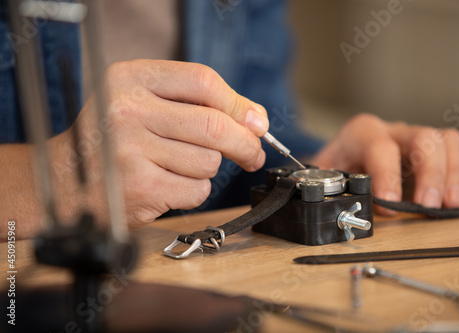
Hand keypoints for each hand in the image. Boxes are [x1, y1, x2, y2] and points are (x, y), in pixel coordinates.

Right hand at [50, 60, 269, 227]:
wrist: (67, 180)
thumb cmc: (114, 140)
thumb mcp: (143, 103)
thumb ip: (196, 104)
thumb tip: (257, 119)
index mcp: (131, 78)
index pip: (202, 81)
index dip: (238, 105)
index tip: (256, 122)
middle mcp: (128, 109)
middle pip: (214, 125)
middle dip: (245, 144)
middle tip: (253, 154)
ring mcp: (132, 150)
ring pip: (209, 162)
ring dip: (206, 169)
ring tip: (177, 167)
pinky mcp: (140, 187)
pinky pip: (196, 190)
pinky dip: (193, 191)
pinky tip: (167, 185)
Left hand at [311, 114, 458, 214]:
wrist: (344, 156)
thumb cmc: (338, 166)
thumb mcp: (325, 174)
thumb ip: (330, 186)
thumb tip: (344, 206)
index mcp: (362, 134)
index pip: (380, 147)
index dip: (387, 175)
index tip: (390, 205)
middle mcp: (393, 131)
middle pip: (423, 138)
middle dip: (430, 173)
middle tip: (430, 206)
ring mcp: (417, 137)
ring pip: (447, 139)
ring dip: (455, 172)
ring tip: (452, 203)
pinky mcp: (435, 148)